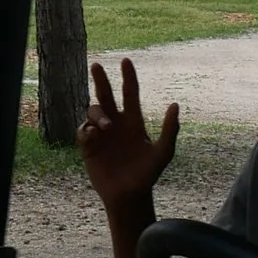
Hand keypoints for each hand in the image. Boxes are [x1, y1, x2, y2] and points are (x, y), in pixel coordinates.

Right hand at [79, 57, 178, 209]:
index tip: (126, 61)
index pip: (129, 93)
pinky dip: (86, 130)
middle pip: (106, 95)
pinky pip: (82, 131)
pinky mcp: (88, 147)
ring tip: (106, 127)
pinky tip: (93, 135)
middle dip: (101, 79)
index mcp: (133, 121)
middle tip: (97, 65)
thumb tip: (175, 105)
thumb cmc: (148, 174)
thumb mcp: (163, 152)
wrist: (130, 195)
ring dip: (98, 114)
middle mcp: (115, 123)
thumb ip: (170, 130)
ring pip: (92, 111)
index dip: (128, 77)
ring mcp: (101, 134)